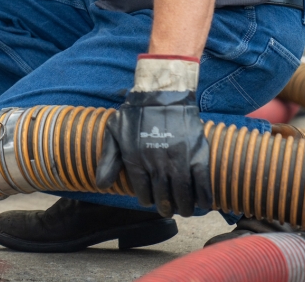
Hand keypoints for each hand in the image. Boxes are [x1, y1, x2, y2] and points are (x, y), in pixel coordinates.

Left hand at [95, 55, 211, 217]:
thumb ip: (108, 160)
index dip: (147, 200)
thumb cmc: (135, 114)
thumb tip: (101, 185)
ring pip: (182, 193)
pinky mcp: (197, 154)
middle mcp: (157, 164)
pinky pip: (202, 182)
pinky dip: (204, 197)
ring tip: (183, 210)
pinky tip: (202, 203)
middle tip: (168, 209)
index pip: (143, 192)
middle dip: (166, 207)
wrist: (162, 93)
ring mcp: (178, 160)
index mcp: (136, 160)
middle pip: (163, 196)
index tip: (150, 201)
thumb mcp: (114, 133)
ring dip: (184, 206)